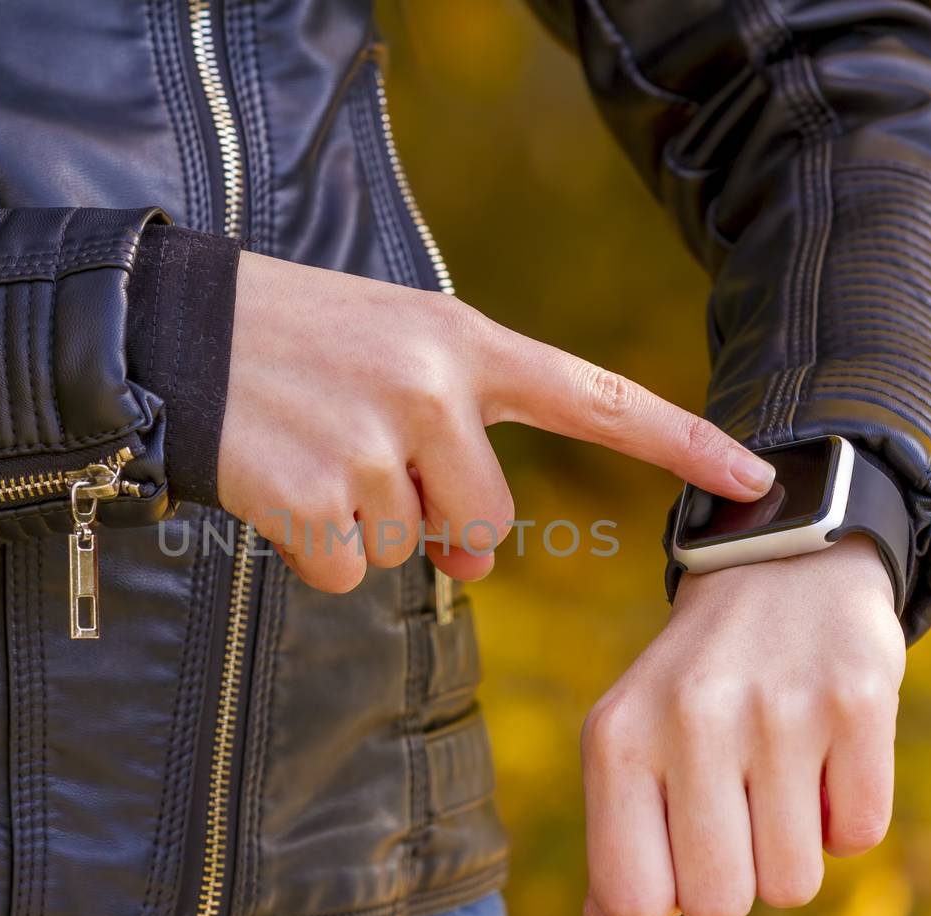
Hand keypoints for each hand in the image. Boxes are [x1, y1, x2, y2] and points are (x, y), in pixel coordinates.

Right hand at [216, 251, 776, 590]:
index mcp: (465, 342)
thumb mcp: (394, 351)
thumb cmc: (297, 344)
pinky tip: (280, 491)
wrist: (175, 327)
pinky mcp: (318, 494)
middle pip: (488, 525)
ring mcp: (377, 441)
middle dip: (440, 527)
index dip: (681, 443)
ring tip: (312, 455)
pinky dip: (312, 554)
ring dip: (365, 529)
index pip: (596, 398)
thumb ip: (456, 439)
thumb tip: (473, 565)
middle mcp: (433, 387)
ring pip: (411, 553)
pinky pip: (347, 574)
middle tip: (373, 473)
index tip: (755, 480)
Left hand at [581, 536, 905, 915]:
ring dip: (794, 847)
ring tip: (778, 769)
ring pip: (796, 883)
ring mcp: (778, 707)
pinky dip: (848, 814)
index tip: (677, 837)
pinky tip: (825, 751)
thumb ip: (617, 885)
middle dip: (735, 875)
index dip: (667, 894)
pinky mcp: (859, 699)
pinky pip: (862, 837)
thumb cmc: (690, 693)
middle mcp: (690, 718)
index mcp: (616, 738)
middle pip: (721, 906)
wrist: (776, 567)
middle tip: (734, 801)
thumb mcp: (630, 767)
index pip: (634, 900)